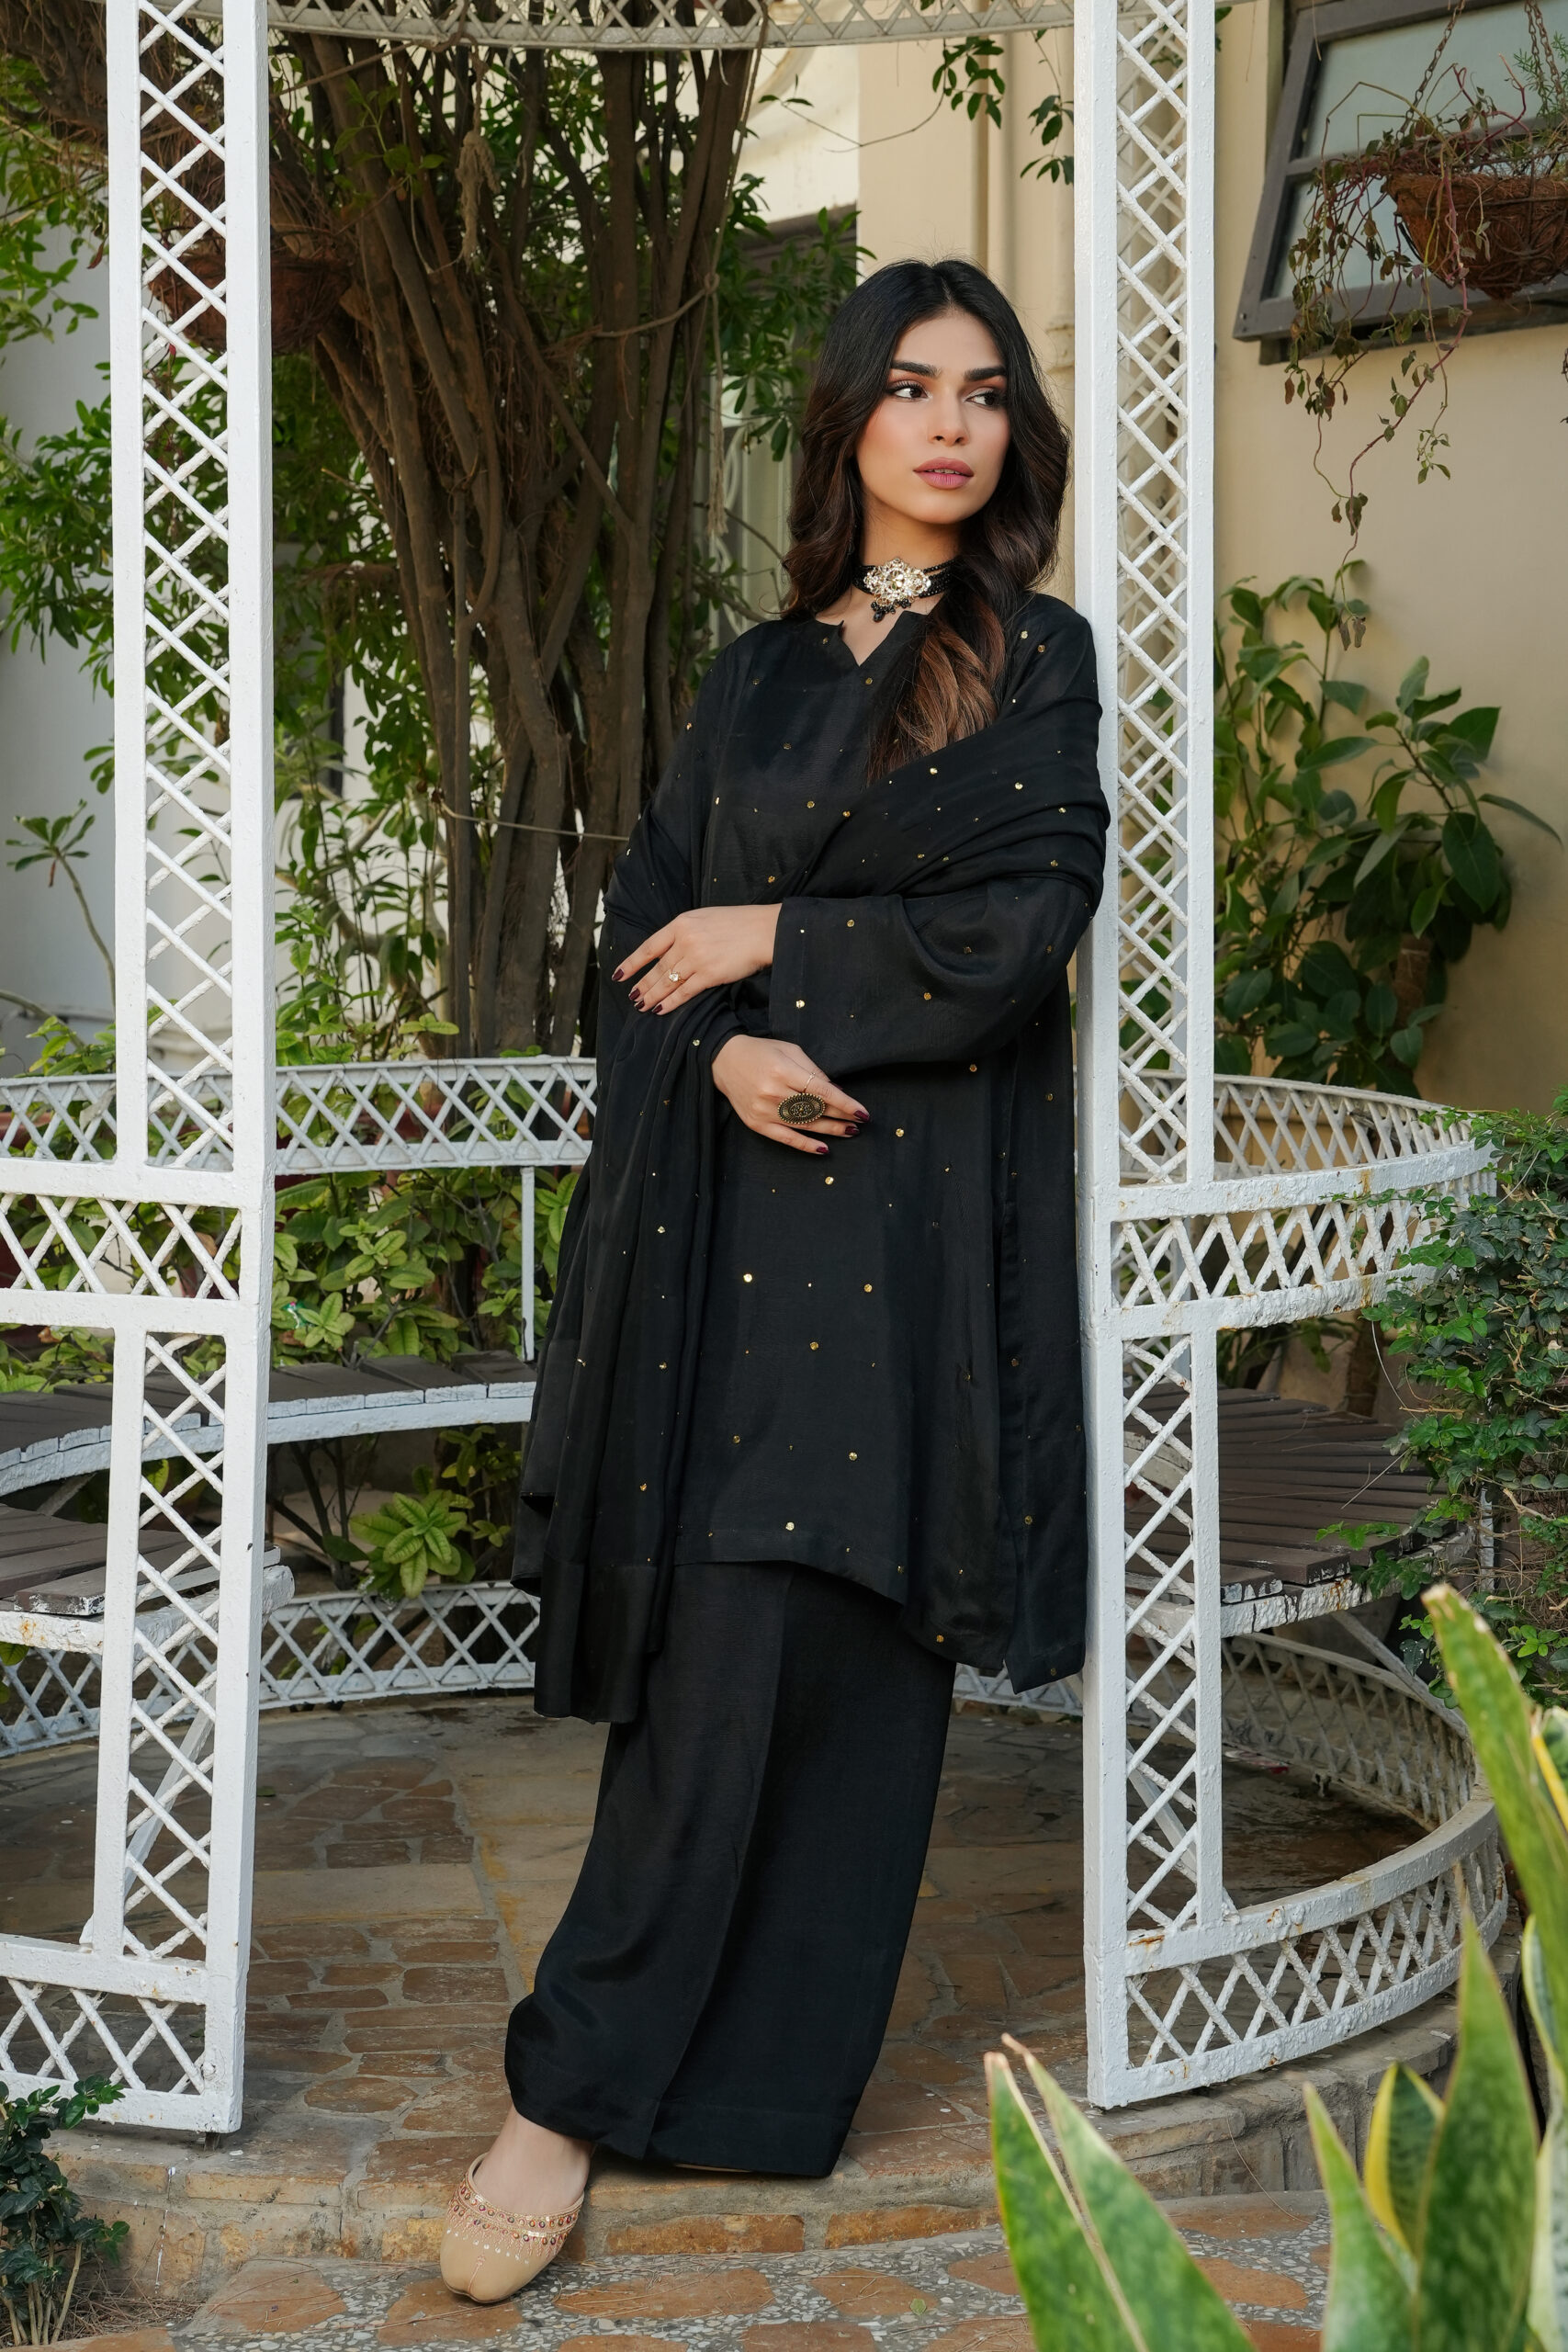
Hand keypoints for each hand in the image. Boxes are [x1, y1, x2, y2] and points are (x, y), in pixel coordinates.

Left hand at [614, 904, 779, 1015]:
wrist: (763, 930)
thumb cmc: (738, 923)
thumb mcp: (705, 918)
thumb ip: (685, 931)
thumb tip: (670, 950)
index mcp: (681, 923)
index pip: (649, 946)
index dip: (632, 963)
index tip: (619, 974)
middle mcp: (685, 940)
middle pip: (657, 968)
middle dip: (643, 985)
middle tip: (632, 997)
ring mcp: (696, 957)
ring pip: (667, 981)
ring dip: (652, 996)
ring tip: (642, 1005)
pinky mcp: (710, 974)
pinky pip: (684, 992)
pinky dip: (670, 1002)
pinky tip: (660, 1009)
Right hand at [711, 1035, 868, 1155]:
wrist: (723, 1060)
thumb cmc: (761, 1052)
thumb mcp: (790, 1050)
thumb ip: (813, 1070)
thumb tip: (836, 1090)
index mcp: (783, 1071)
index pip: (823, 1092)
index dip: (845, 1104)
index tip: (862, 1112)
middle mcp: (773, 1093)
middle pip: (816, 1110)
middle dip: (841, 1117)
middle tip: (859, 1122)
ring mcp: (764, 1111)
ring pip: (805, 1125)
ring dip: (830, 1130)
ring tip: (849, 1132)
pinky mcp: (756, 1123)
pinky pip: (786, 1138)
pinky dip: (806, 1145)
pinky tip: (824, 1148)